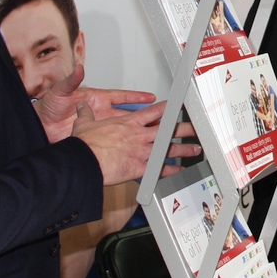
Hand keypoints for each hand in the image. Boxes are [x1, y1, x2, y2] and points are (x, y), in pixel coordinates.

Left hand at [34, 63, 155, 142]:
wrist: (38, 127)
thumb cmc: (48, 107)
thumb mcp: (60, 91)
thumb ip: (71, 81)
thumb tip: (79, 69)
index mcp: (96, 99)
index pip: (121, 97)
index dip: (136, 97)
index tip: (151, 97)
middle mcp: (100, 113)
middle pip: (127, 115)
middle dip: (144, 117)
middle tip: (160, 118)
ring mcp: (98, 128)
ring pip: (123, 131)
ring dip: (136, 133)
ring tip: (152, 136)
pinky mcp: (93, 140)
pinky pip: (111, 144)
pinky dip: (122, 147)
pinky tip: (131, 152)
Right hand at [72, 101, 201, 185]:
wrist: (84, 161)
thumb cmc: (84, 145)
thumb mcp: (83, 124)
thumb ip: (86, 114)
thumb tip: (82, 106)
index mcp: (128, 123)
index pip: (152, 112)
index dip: (166, 108)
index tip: (175, 107)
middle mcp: (138, 135)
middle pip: (167, 129)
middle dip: (183, 128)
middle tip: (194, 128)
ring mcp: (141, 151)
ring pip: (167, 148)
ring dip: (183, 149)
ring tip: (194, 149)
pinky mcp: (139, 167)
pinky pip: (158, 169)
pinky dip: (170, 170)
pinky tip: (179, 170)